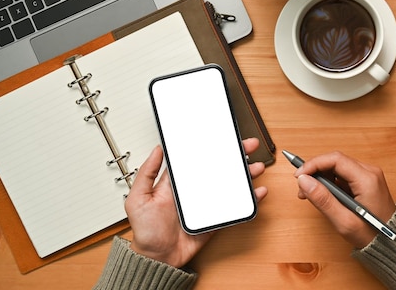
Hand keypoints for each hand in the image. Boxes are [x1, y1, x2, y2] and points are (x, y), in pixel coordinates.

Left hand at [125, 138, 266, 267]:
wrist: (158, 258)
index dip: (211, 147)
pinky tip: (257, 192)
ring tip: (256, 167)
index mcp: (178, 182)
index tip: (223, 137)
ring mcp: (206, 204)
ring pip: (230, 184)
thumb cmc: (146, 231)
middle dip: (235, 156)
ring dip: (245, 174)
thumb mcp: (138, 198)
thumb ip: (147, 174)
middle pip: (219, 168)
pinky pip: (234, 206)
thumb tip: (157, 150)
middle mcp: (194, 190)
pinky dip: (249, 200)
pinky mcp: (215, 218)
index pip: (198, 159)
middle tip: (247, 146)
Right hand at [294, 151, 395, 248]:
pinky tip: (322, 196)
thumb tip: (303, 181)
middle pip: (335, 161)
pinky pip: (343, 176)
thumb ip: (323, 200)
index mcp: (367, 179)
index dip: (313, 164)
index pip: (335, 159)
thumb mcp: (344, 222)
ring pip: (338, 168)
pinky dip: (330, 183)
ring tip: (309, 195)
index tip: (298, 176)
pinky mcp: (366, 182)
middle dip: (315, 172)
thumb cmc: (372, 236)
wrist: (394, 244)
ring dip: (321, 178)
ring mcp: (369, 176)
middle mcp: (369, 172)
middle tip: (301, 189)